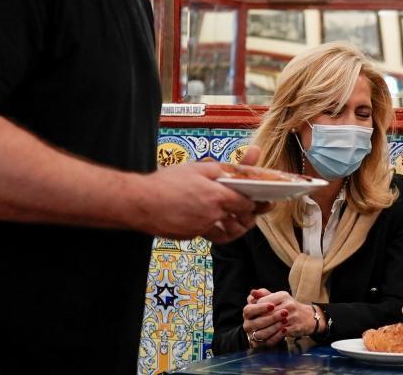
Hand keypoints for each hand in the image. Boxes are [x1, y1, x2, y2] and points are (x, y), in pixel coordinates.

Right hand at [135, 146, 263, 242]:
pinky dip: (214, 229)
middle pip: (240, 222)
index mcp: (216, 196)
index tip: (263, 201)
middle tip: (253, 214)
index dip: (257, 203)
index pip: (246, 204)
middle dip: (250, 219)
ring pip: (226, 233)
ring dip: (235, 228)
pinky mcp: (190, 236)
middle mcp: (212, 216)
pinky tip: (212, 220)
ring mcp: (200, 228)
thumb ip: (222, 169)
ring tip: (237, 220)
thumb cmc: (166, 182)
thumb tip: (241, 166)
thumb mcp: (197, 168)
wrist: (140, 203)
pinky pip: (208, 234)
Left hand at [243, 289, 309, 344]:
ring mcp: (293, 316)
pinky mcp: (295, 327)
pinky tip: (266, 339)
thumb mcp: (279, 298)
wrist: (309, 316)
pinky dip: (272, 338)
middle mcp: (288, 305)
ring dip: (263, 332)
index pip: (262, 302)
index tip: (252, 315)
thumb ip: (264, 295)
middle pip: (266, 315)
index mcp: (282, 295)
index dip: (255, 309)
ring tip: (256, 335)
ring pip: (272, 326)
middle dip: (257, 323)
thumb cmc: (290, 307)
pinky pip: (280, 334)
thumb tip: (252, 293)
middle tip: (251, 328)